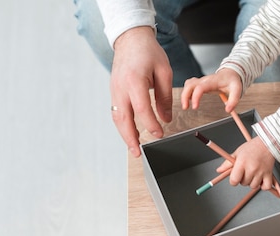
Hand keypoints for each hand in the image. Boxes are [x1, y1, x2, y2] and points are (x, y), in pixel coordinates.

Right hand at [111, 27, 172, 156]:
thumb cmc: (149, 52)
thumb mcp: (164, 72)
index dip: (151, 125)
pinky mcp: (113, 90)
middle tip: (138, 153)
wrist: (131, 38)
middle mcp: (121, 87)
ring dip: (124, 134)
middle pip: (123, 119)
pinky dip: (123, 124)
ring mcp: (114, 89)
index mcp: (135, 81)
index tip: (160, 134)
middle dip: (130, 138)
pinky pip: (116, 111)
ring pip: (117, 117)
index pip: (142, 110)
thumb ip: (165, 96)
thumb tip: (166, 119)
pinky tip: (131, 132)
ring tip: (134, 147)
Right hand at [181, 69, 241, 112]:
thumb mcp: (237, 89)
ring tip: (186, 106)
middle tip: (185, 107)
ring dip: (184, 94)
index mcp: (212, 81)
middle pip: (190, 84)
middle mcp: (204, 80)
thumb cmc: (232, 81)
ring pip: (188, 84)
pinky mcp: (199, 83)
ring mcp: (201, 81)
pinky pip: (189, 86)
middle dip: (185, 96)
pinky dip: (187, 92)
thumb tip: (228, 110)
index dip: (196, 97)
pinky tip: (189, 100)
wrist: (230, 73)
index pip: (200, 87)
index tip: (195, 107)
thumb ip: (234, 100)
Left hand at [217, 137, 275, 189]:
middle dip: (243, 179)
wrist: (267, 143)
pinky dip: (263, 185)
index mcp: (242, 162)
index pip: (234, 180)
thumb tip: (219, 170)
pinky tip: (261, 179)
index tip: (235, 178)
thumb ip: (228, 163)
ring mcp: (261, 172)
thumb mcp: (237, 153)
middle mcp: (252, 168)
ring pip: (253, 186)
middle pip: (243, 183)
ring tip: (253, 174)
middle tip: (245, 172)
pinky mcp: (269, 174)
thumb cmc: (252, 147)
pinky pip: (265, 187)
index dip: (233, 181)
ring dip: (252, 182)